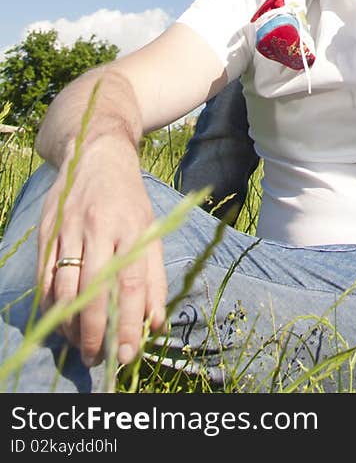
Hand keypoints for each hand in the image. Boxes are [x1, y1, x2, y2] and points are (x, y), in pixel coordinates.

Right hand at [37, 141, 166, 367]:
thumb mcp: (151, 228)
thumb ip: (155, 276)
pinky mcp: (47, 229)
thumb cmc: (129, 197)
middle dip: (96, 332)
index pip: (130, 283)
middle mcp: (99, 226)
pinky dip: (50, 305)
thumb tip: (155, 323)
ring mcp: (69, 227)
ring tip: (80, 346)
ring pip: (64, 287)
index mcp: (132, 226)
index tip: (128, 353)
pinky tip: (60, 321)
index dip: (129, 322)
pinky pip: (44, 276)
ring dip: (70, 324)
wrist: (97, 152)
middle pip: (95, 289)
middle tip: (98, 359)